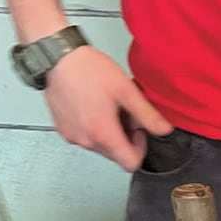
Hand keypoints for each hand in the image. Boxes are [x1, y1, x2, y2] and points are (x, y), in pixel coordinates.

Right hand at [43, 47, 173, 171]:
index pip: (130, 164)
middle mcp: (86, 140)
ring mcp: (72, 136)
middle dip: (125, 138)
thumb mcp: (126, 90)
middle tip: (123, 112)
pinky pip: (85, 137)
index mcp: (103, 134)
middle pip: (115, 155)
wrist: (56, 56)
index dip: (140, 149)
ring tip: (107, 106)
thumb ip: (148, 114)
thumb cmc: (86, 69)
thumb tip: (164, 129)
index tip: (138, 130)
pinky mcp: (63, 129)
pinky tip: (93, 106)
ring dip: (109, 132)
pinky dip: (93, 128)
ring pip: (100, 146)